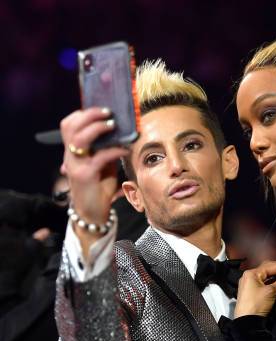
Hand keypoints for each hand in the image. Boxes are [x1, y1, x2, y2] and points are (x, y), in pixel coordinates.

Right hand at [60, 107, 128, 256]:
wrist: (93, 213)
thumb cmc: (100, 186)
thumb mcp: (103, 163)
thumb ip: (107, 148)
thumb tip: (122, 131)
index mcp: (72, 151)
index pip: (68, 124)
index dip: (82, 113)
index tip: (101, 109)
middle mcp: (70, 156)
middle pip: (71, 127)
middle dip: (90, 115)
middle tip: (108, 113)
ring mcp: (75, 165)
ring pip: (80, 139)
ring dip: (98, 128)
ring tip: (112, 125)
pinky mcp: (85, 176)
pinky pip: (99, 158)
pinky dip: (113, 150)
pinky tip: (123, 150)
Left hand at [234, 261, 275, 317]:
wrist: (246, 323)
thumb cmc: (256, 305)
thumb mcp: (271, 292)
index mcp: (252, 273)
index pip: (273, 266)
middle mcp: (249, 276)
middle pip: (269, 268)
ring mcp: (250, 283)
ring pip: (267, 275)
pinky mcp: (252, 291)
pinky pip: (265, 281)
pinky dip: (274, 280)